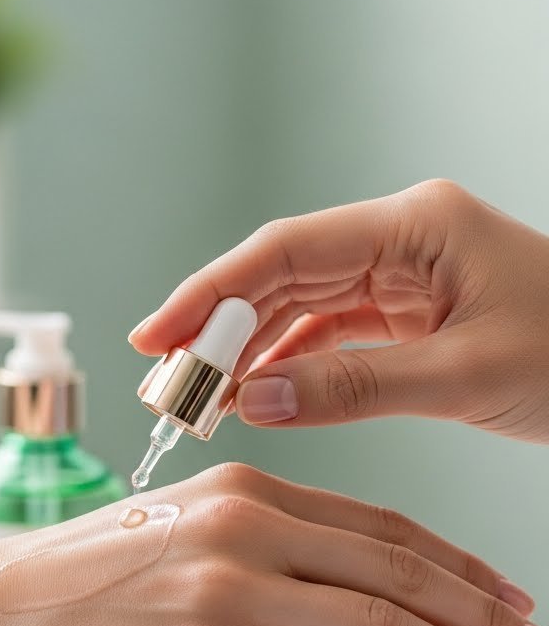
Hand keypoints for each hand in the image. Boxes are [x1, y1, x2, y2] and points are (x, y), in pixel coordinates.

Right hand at [0, 464, 546, 625]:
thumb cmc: (60, 591)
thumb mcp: (167, 546)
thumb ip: (251, 562)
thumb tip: (326, 617)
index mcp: (241, 492)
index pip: (379, 528)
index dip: (457, 566)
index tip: (505, 600)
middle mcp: (243, 528)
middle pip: (397, 572)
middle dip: (482, 617)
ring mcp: (225, 592)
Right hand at [129, 180, 548, 442]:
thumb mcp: (466, 377)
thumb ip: (355, 387)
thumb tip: (256, 399)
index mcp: (416, 226)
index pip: (286, 250)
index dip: (212, 293)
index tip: (158, 336)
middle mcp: (402, 239)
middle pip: (283, 277)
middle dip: (220, 329)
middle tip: (165, 382)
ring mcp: (406, 275)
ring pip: (301, 307)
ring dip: (249, 350)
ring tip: (197, 397)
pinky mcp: (413, 313)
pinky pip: (334, 335)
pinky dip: (293, 366)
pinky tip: (258, 395)